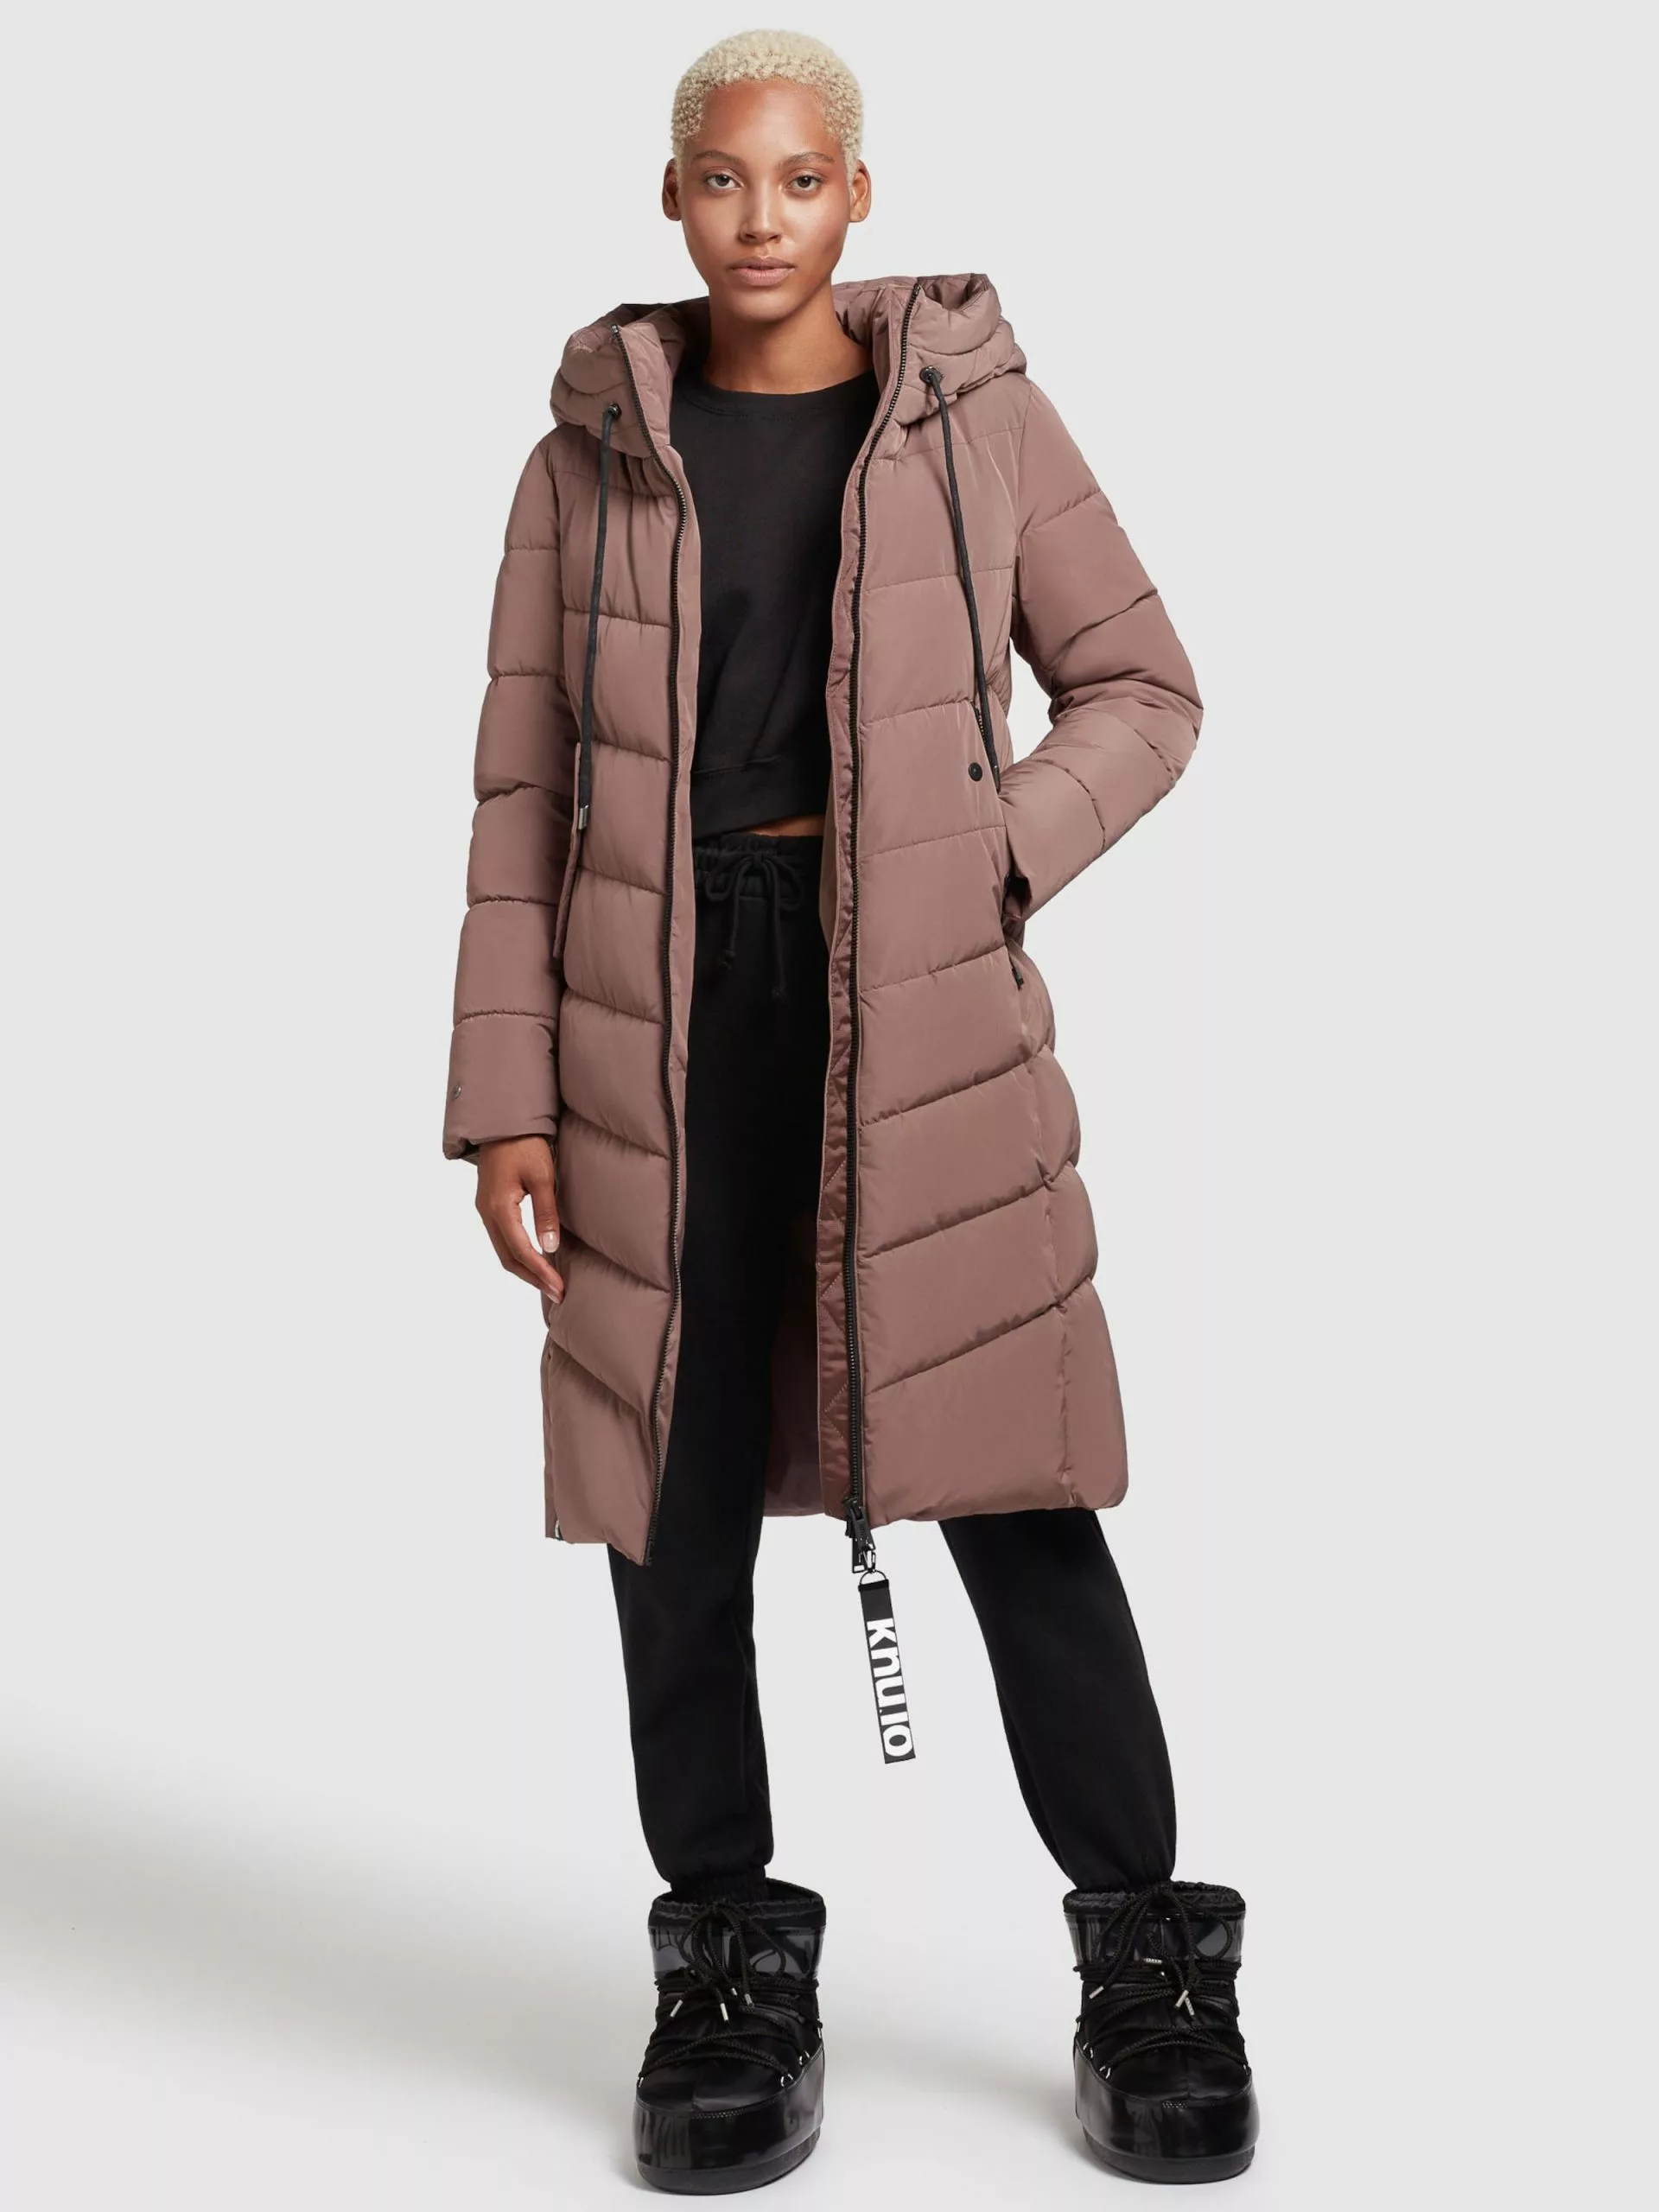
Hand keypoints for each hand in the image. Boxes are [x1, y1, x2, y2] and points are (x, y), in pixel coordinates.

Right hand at [475, 1137, 563, 1300]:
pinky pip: (502, 1238)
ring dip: (524, 1268)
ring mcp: (485, 1210)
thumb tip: (550, 1246)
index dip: (540, 1272)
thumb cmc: (525, 1145)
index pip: (520, 1250)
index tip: (558, 1287)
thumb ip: (546, 1212)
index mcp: (498, 1208)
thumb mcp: (542, 1177)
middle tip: (556, 1292)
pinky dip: (517, 1254)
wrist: (503, 1123)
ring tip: (548, 1282)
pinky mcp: (489, 1205)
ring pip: (503, 1250)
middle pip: (507, 1257)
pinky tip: (534, 1259)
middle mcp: (487, 1213)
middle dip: (532, 1278)